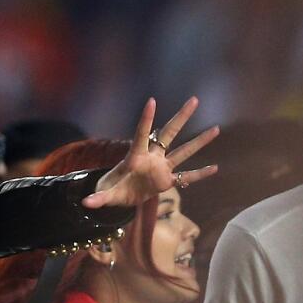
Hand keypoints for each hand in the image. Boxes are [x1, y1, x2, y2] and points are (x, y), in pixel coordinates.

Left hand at [84, 97, 218, 209]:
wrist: (119, 196)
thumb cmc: (111, 189)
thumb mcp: (105, 194)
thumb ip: (98, 198)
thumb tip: (86, 203)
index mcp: (135, 156)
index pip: (141, 135)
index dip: (146, 119)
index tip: (152, 101)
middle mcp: (151, 158)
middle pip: (168, 134)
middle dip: (181, 118)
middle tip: (194, 100)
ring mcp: (161, 168)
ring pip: (183, 152)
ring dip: (199, 142)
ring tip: (216, 129)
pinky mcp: (167, 181)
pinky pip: (186, 177)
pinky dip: (200, 174)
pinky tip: (215, 168)